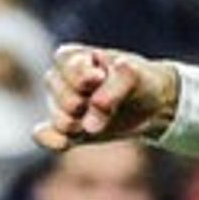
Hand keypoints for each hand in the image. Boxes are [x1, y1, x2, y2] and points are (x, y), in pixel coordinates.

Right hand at [38, 45, 180, 149]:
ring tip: (103, 120)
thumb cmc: (140, 82)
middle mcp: (60, 80)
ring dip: (83, 125)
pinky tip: (67, 142)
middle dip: (88, 105)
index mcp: (72, 57)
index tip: (100, 77)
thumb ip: (115, 88)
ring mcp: (60, 107)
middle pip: (64, 99)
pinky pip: (48, 138)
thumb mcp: (135, 76)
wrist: (150, 106)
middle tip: (109, 105)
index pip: (65, 66)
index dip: (83, 77)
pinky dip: (55, 141)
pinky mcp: (65, 131)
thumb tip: (92, 115)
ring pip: (61, 121)